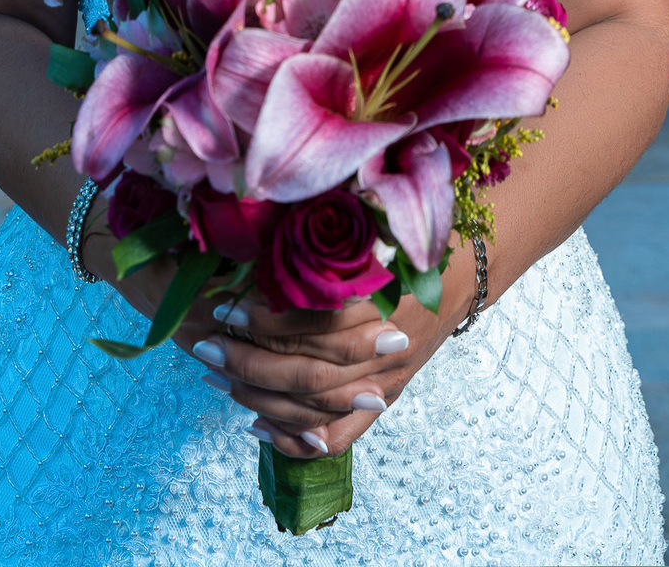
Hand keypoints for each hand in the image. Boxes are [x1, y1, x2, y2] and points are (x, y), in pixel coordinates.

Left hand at [190, 240, 480, 459]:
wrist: (462, 274)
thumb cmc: (409, 243)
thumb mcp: (374, 230)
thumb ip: (324, 241)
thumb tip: (260, 238)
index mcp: (384, 303)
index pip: (313, 324)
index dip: (265, 320)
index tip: (226, 308)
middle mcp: (385, 350)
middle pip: (307, 371)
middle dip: (249, 363)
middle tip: (206, 348)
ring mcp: (385, 381)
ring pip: (315, 406)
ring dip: (259, 397)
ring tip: (217, 380)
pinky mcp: (386, 400)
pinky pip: (338, 435)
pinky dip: (296, 439)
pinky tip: (257, 426)